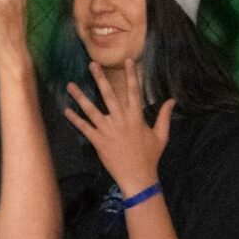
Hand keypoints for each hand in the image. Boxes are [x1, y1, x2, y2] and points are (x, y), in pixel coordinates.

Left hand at [64, 58, 171, 193]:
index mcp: (136, 118)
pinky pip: (84, 128)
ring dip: (80, 97)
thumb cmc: (150, 157)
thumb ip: (164, 117)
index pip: (133, 92)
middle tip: (92, 64)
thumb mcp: (161, 136)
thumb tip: (172, 101)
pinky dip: (75, 119)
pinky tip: (66, 110)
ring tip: (70, 85)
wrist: (138, 177)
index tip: (127, 61)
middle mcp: (120, 120)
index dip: (130, 75)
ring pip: (91, 110)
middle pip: (108, 95)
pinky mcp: (98, 141)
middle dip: (100, 78)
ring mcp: (107, 130)